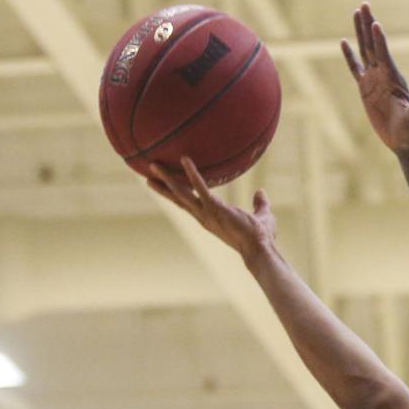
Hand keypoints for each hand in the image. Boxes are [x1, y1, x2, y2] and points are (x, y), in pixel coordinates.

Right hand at [148, 158, 275, 261]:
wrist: (261, 249)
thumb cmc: (262, 237)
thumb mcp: (262, 216)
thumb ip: (260, 204)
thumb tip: (261, 192)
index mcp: (211, 218)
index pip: (190, 204)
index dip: (177, 194)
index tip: (165, 186)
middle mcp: (204, 216)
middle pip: (179, 199)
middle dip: (163, 187)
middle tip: (147, 176)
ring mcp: (207, 212)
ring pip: (182, 193)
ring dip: (168, 178)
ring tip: (153, 164)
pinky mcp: (215, 207)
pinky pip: (201, 187)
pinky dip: (192, 173)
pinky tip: (184, 159)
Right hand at [341, 2, 408, 153]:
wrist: (404, 139)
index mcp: (394, 78)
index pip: (384, 54)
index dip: (380, 39)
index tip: (375, 22)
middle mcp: (384, 74)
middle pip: (373, 44)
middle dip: (368, 24)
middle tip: (365, 4)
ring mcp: (374, 79)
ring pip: (365, 50)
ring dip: (360, 32)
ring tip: (356, 12)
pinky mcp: (365, 88)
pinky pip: (355, 67)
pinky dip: (349, 55)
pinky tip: (344, 41)